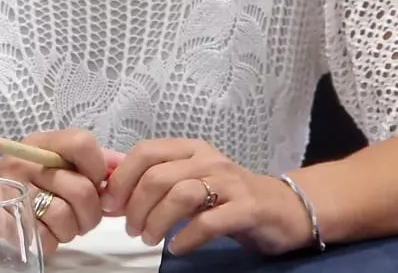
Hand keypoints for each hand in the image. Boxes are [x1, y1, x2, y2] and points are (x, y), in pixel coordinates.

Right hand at [0, 129, 115, 253]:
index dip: (97, 169)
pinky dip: (49, 242)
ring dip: (69, 231)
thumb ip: (85, 164)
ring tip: (55, 226)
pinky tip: (38, 233)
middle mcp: (24, 162)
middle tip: (79, 218)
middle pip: (83, 190)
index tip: (92, 183)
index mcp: (39, 144)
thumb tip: (122, 166)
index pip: (83, 143)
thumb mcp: (46, 164)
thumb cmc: (14, 185)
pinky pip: (45, 238)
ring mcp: (11, 190)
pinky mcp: (2, 219)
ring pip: (66, 217)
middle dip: (90, 214)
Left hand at [104, 138, 311, 254]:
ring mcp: (230, 182)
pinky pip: (209, 222)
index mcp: (190, 149)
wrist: (287, 209)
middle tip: (132, 229)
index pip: (144, 152)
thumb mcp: (191, 181)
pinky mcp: (248, 208)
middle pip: (157, 176)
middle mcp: (209, 160)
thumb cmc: (229, 198)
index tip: (110, 205)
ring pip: (180, 195)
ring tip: (149, 238)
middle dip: (135, 206)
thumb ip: (157, 182)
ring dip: (156, 221)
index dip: (121, 179)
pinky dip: (186, 237)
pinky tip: (177, 247)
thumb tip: (111, 192)